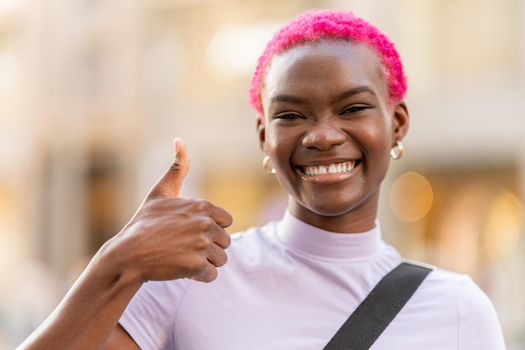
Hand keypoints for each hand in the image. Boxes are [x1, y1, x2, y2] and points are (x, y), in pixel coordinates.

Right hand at [105, 138, 232, 282]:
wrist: (127, 254)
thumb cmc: (144, 223)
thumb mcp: (160, 192)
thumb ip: (177, 167)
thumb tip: (179, 139)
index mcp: (203, 206)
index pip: (227, 221)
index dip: (211, 229)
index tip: (191, 231)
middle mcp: (205, 223)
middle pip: (225, 242)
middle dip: (208, 247)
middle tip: (184, 247)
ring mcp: (201, 244)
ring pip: (221, 259)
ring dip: (205, 263)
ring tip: (184, 258)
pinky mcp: (196, 265)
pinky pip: (212, 275)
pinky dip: (199, 277)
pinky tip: (182, 269)